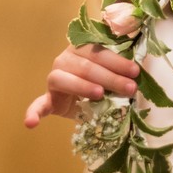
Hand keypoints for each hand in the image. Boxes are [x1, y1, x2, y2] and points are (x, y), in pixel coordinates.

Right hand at [24, 44, 139, 128]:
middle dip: (110, 77)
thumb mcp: (110, 73)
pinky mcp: (48, 99)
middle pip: (86, 66)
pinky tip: (31, 123)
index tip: (135, 72)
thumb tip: (140, 71)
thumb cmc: (99, 81)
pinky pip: (39, 105)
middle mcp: (64, 60)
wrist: (79, 99)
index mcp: (81, 49)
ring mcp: (54, 79)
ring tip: (100, 95)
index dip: (117, 62)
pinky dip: (33, 112)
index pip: (99, 53)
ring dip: (82, 86)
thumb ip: (120, 68)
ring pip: (65, 79)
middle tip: (130, 88)